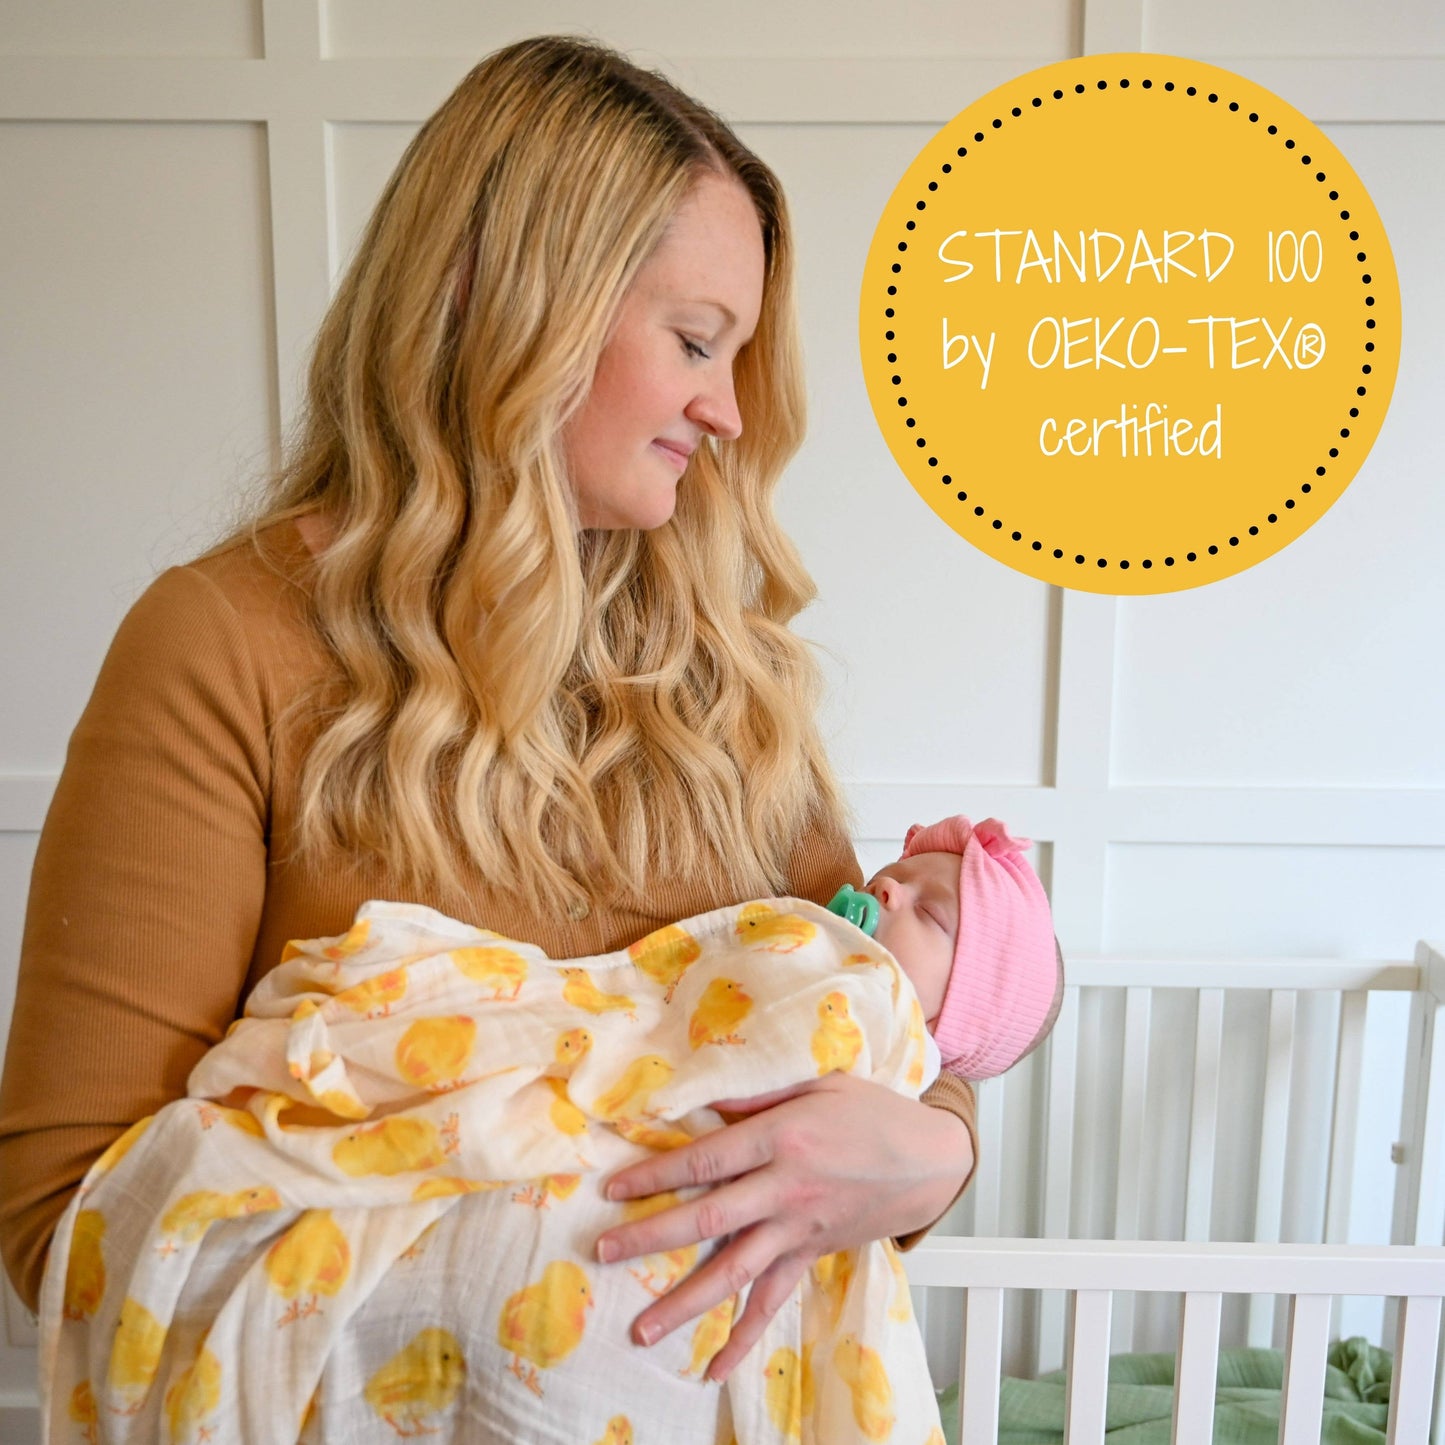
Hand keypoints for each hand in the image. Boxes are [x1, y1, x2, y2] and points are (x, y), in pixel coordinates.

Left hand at [593, 1072, 971, 1380]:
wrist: (931, 1159)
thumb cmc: (871, 1111)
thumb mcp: (819, 1082)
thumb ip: (759, 1094)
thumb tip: (704, 1100)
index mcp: (782, 1137)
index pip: (706, 1159)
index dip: (656, 1173)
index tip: (613, 1188)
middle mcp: (785, 1188)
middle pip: (708, 1217)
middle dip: (651, 1236)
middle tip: (602, 1252)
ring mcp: (799, 1229)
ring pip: (734, 1271)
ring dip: (685, 1302)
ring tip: (642, 1330)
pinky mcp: (812, 1255)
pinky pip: (773, 1301)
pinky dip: (744, 1338)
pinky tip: (713, 1369)